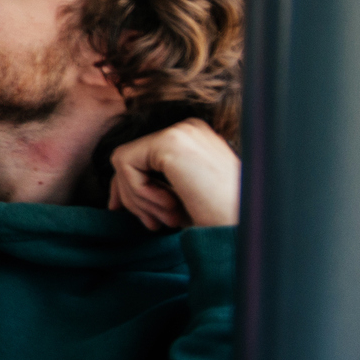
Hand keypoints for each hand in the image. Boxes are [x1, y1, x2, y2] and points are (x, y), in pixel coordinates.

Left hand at [109, 118, 240, 229]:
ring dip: (139, 201)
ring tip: (170, 219)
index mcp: (194, 139)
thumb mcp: (181, 198)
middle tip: (156, 225)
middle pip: (130, 157)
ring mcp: (180, 131)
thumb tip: (113, 198)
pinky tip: (170, 206)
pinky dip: (138, 193)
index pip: (143, 157)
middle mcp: (188, 127)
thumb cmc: (219, 221)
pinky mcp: (169, 142)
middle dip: (134, 198)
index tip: (145, 220)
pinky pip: (124, 164)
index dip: (134, 190)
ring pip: (123, 162)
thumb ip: (152, 186)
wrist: (246, 232)